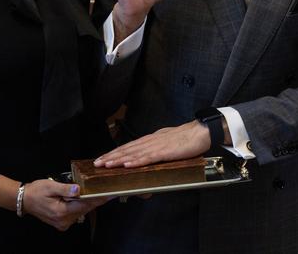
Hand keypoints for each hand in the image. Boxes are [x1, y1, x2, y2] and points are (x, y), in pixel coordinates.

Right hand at [23, 179, 108, 230]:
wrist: (25, 200)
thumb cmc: (37, 191)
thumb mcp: (50, 186)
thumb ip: (65, 189)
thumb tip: (78, 190)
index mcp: (61, 211)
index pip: (85, 205)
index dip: (98, 199)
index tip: (109, 194)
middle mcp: (64, 220)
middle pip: (85, 209)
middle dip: (95, 200)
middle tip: (107, 190)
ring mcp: (63, 223)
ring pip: (81, 212)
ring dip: (88, 202)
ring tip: (97, 192)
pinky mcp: (62, 223)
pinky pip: (76, 213)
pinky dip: (81, 206)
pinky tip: (83, 198)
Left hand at [94, 120, 209, 167]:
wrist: (201, 132)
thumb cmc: (187, 138)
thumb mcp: (168, 142)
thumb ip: (157, 149)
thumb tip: (148, 156)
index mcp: (151, 139)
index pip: (129, 146)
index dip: (114, 152)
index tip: (103, 157)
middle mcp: (150, 141)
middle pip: (127, 149)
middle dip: (110, 156)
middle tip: (97, 163)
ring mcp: (157, 146)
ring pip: (133, 154)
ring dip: (118, 160)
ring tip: (106, 164)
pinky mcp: (165, 152)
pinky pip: (148, 158)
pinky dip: (136, 162)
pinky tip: (126, 165)